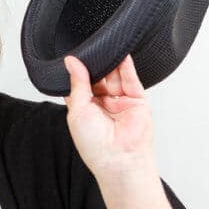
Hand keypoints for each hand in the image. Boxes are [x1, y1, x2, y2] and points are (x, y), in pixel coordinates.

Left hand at [63, 55, 155, 177]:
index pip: (81, 83)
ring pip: (115, 76)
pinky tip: (121, 55)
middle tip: (89, 51)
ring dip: (110, 63)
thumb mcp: (77, 110)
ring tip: (104, 49)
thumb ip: (77, 84)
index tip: (73, 56)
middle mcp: (103, 103)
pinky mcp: (136, 101)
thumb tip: (71, 62)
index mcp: (85, 107)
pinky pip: (131, 80)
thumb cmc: (94, 144)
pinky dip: (126, 67)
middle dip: (95, 65)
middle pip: (99, 77)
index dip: (78, 70)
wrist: (118, 160)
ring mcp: (120, 102)